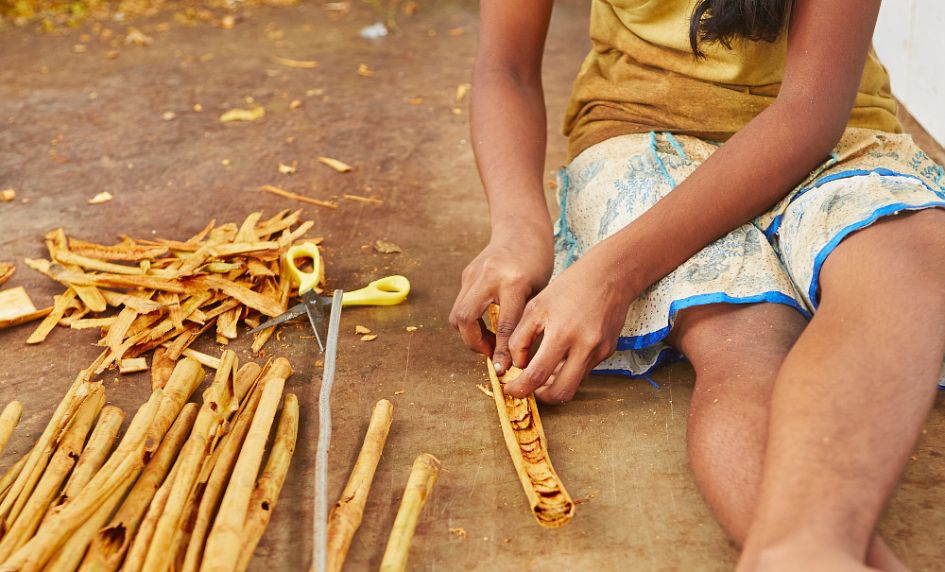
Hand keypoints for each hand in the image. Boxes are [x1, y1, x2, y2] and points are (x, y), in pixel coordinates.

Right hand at [450, 231, 552, 372]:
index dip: (501, 351)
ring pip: (457, 315)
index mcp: (514, 282)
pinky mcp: (466, 274)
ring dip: (470, 334)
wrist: (521, 229)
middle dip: (473, 343)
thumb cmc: (537, 263)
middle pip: (465, 319)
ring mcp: (473, 274)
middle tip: (491, 352)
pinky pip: (461, 305)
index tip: (503, 370)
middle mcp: (489, 277)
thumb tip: (513, 358)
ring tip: (490, 341)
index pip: (504, 325)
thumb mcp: (538, 291)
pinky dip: (471, 321)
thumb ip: (522, 320)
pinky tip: (487, 325)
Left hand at [505, 244, 635, 403]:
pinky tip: (560, 355)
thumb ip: (520, 338)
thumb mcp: (536, 307)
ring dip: (554, 384)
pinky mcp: (607, 352)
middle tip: (527, 387)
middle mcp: (584, 347)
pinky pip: (583, 371)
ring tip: (541, 370)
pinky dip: (567, 370)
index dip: (520, 388)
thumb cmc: (568, 287)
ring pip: (573, 385)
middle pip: (560, 392)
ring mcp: (599, 352)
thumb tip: (516, 365)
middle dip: (540, 396)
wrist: (610, 276)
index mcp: (562, 333)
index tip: (510, 388)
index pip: (537, 375)